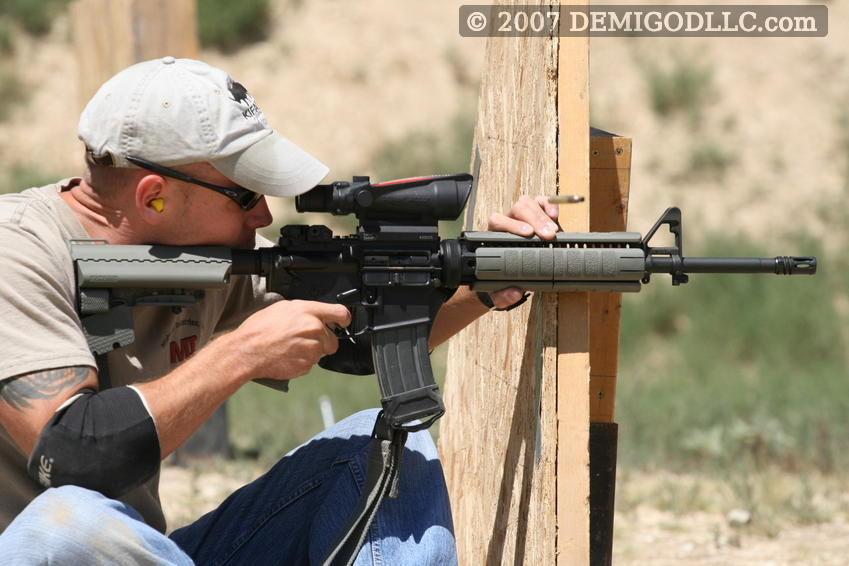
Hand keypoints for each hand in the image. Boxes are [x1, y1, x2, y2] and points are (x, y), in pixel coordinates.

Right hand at [232, 300, 351, 380]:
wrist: (247, 351)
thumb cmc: (259, 329)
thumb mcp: (282, 308)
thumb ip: (304, 310)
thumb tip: (314, 314)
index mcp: (309, 312)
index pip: (340, 313)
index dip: (344, 319)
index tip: (343, 322)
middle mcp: (314, 330)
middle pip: (332, 339)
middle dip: (322, 340)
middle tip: (302, 339)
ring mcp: (312, 349)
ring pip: (321, 352)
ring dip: (311, 351)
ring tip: (290, 347)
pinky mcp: (307, 365)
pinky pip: (311, 364)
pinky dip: (302, 361)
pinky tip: (287, 356)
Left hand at [485, 195, 559, 307]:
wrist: (507, 273)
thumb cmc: (499, 278)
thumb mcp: (497, 291)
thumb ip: (502, 295)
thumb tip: (515, 292)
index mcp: (493, 236)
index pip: (497, 221)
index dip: (511, 225)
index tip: (527, 234)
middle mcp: (507, 222)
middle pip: (517, 208)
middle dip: (534, 219)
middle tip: (547, 235)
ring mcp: (522, 217)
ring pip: (529, 202)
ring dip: (542, 215)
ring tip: (553, 231)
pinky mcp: (536, 215)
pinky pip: (542, 203)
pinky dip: (550, 206)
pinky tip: (555, 216)